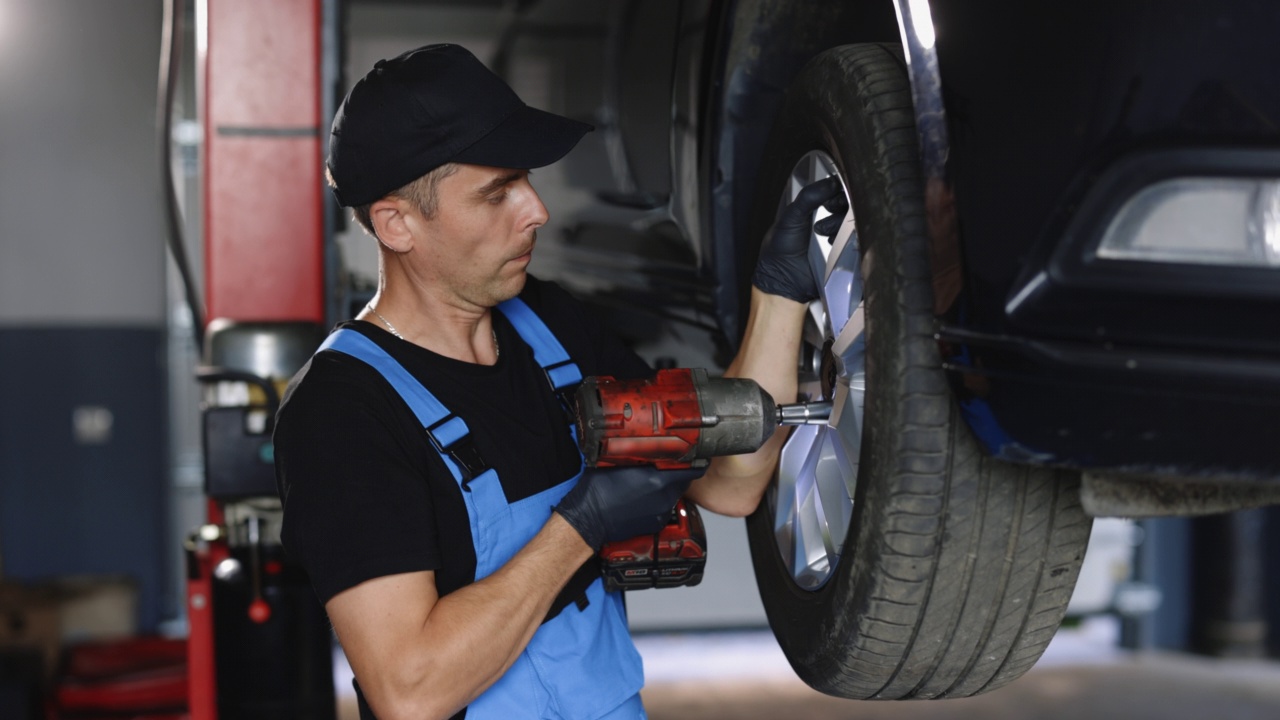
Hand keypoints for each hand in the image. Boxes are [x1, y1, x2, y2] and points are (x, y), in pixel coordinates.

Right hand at [554, 466, 703, 549]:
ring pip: (673, 493)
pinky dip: (658, 500)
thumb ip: (637, 454)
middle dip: (677, 472)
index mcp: (657, 479)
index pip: (691, 469)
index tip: (692, 455)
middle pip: (683, 480)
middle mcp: (663, 497)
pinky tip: (642, 496)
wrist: (588, 519)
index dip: (693, 460)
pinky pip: (664, 507)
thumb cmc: (597, 492)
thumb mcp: (616, 462)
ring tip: (649, 480)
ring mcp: (660, 512)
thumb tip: (647, 444)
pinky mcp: (655, 523)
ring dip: (666, 486)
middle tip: (665, 464)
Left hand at [751, 176, 848, 303]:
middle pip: (847, 205)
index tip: (835, 190)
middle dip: (841, 203)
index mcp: (813, 210)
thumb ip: (808, 198)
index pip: (833, 192)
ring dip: (840, 222)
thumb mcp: (790, 218)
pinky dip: (846, 238)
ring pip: (852, 221)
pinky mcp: (844, 252)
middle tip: (831, 207)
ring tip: (822, 230)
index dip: (837, 189)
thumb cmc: (781, 250)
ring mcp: (836, 237)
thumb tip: (830, 182)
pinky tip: (831, 242)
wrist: (784, 282)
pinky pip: (855, 240)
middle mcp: (827, 221)